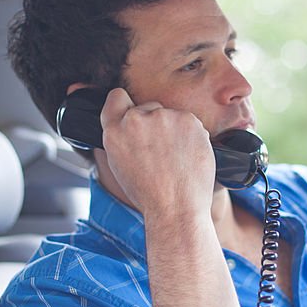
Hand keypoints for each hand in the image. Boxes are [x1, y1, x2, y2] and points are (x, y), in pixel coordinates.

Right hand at [99, 88, 214, 215]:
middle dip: (154, 123)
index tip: (134, 113)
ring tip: (175, 158)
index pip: (116, 97)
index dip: (126, 105)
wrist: (176, 209)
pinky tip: (188, 155)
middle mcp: (136, 119)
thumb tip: (130, 125)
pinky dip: (192, 135)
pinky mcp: (188, 120)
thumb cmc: (149, 194)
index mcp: (114, 131)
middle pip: (148, 107)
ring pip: (170, 115)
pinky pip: (190, 122)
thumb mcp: (120, 165)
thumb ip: (122, 138)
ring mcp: (163, 117)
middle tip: (160, 151)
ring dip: (174, 129)